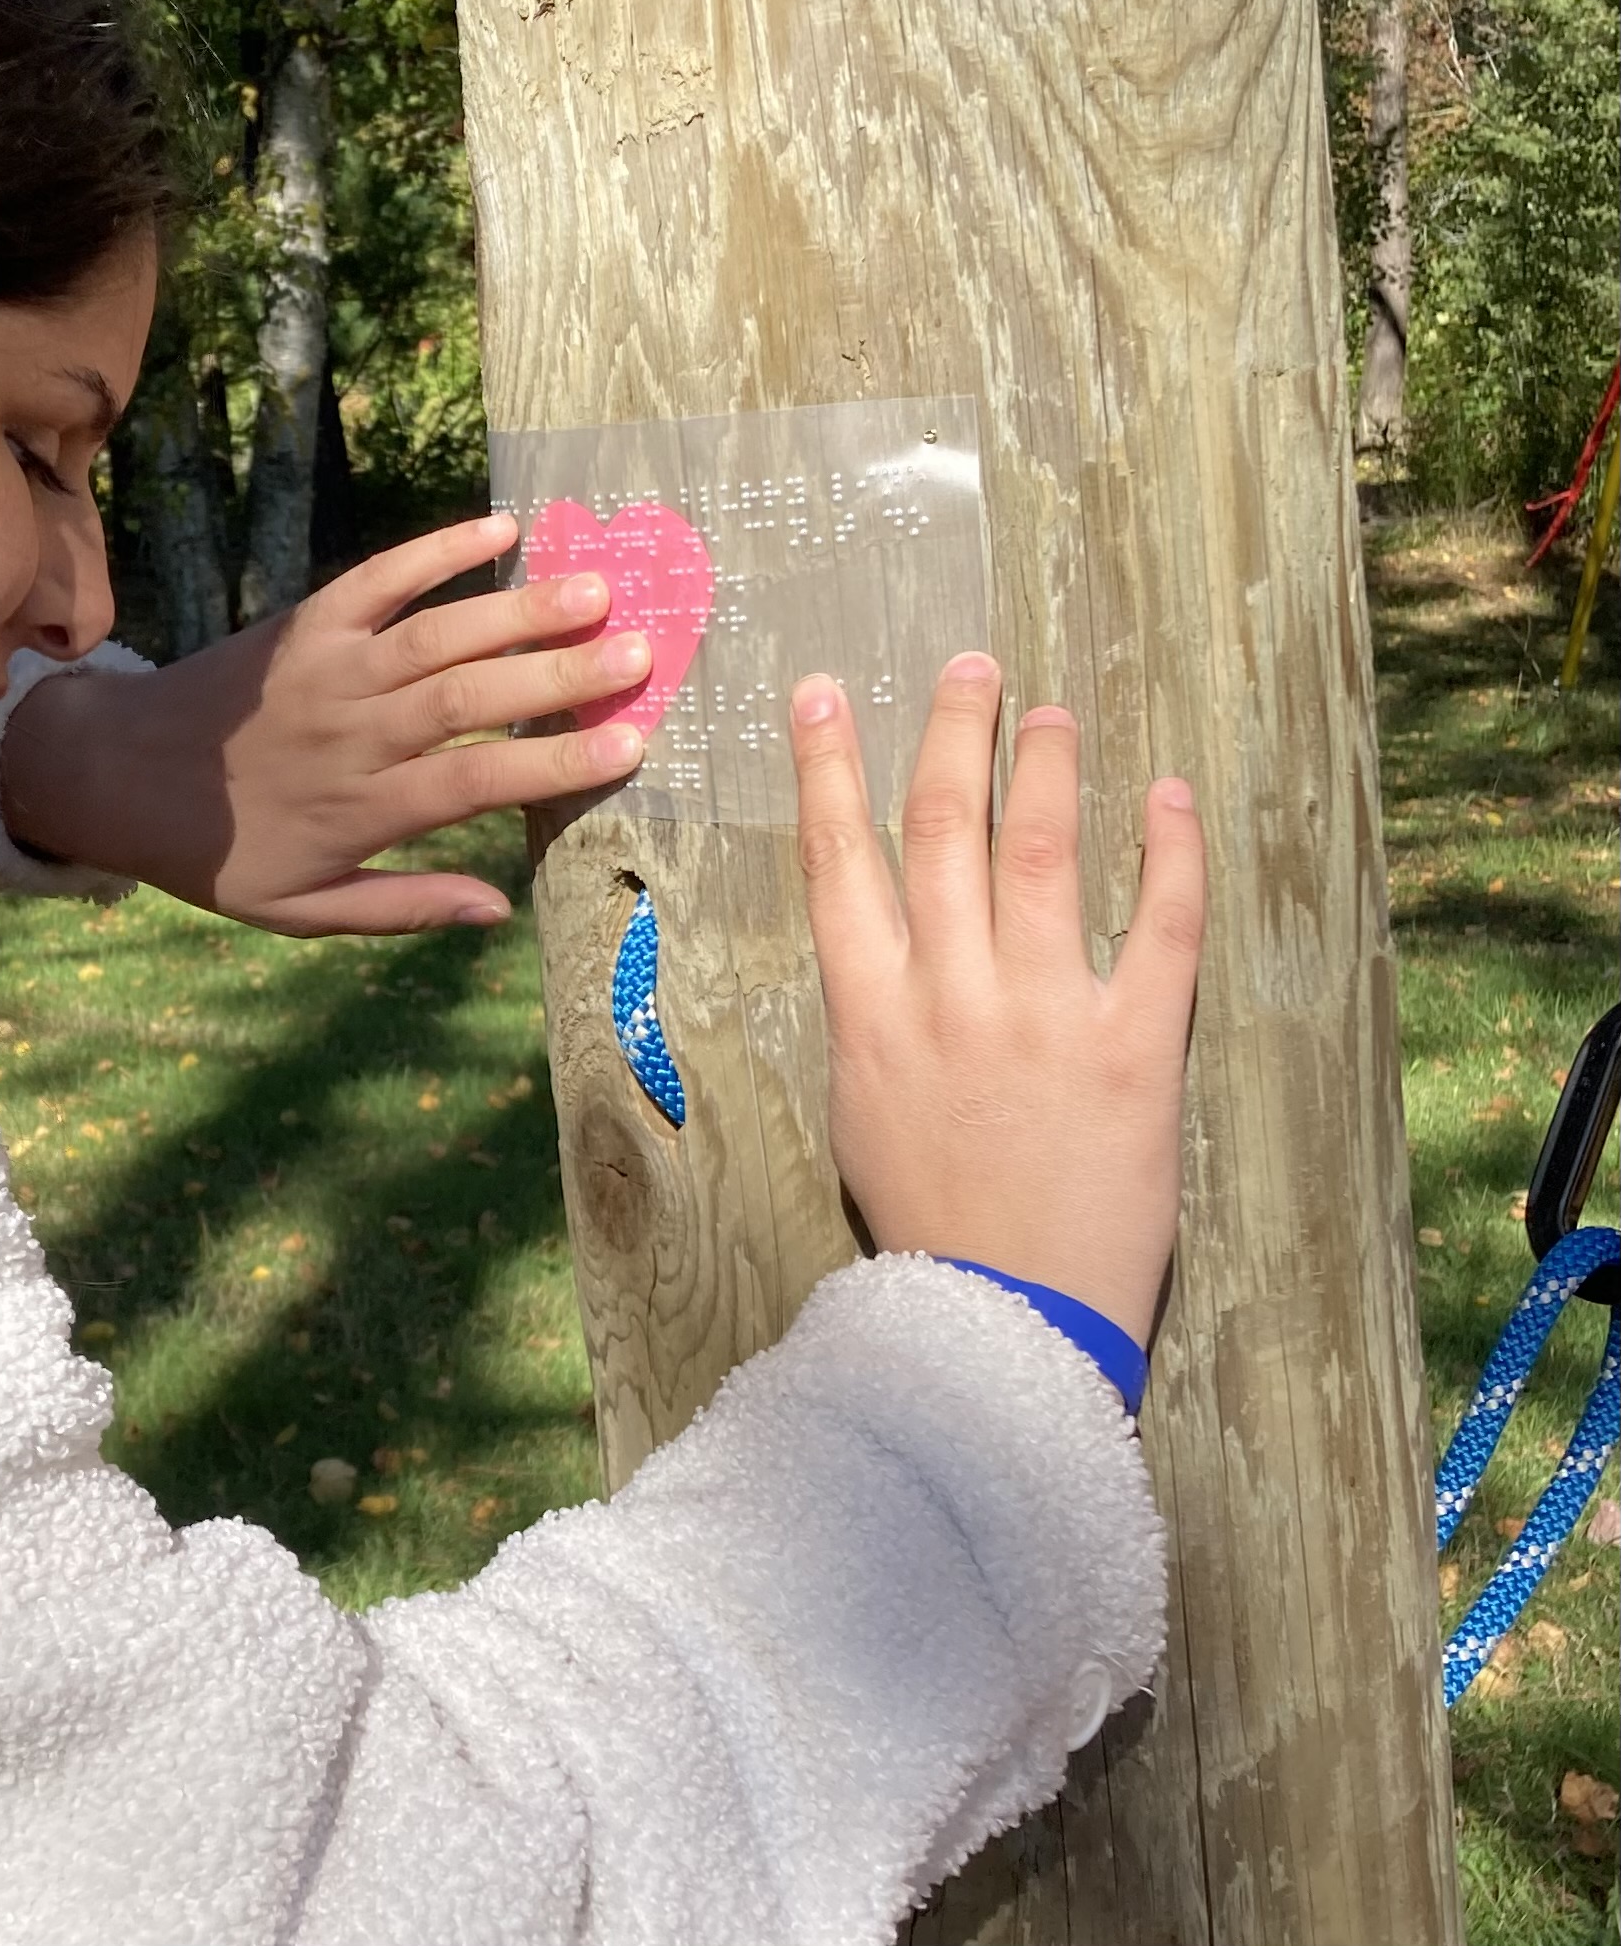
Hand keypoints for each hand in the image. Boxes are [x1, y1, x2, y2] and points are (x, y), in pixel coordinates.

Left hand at [0, 511, 652, 932]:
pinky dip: (436, 549)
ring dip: (518, 609)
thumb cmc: (219, 853)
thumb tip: (501, 910)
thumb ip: (403, 908)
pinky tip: (500, 526)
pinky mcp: (306, 621)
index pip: (473, 785)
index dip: (552, 766)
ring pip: (437, 634)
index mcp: (360, 809)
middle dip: (558, 676)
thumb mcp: (300, 911)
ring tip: (597, 589)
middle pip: (469, 700)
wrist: (115, 773)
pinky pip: (379, 577)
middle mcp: (352, 732)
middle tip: (643, 651)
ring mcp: (329, 669)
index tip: (630, 747)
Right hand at [792, 653, 1202, 1346]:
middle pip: (942, 829)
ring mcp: (1041, 1017)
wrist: (1005, 1328)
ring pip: (1038, 853)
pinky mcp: (1133, 1052)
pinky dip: (1167, 854)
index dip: (829, 767)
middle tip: (971, 666)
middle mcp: (948, 996)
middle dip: (952, 733)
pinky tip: (1168, 796)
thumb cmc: (928, 1229)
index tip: (825, 692)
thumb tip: (877, 945)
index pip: (838, 861)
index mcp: (871, 1013)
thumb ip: (871, 1020)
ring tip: (1052, 710)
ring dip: (1045, 767)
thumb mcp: (859, 1113)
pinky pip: (1157, 930)